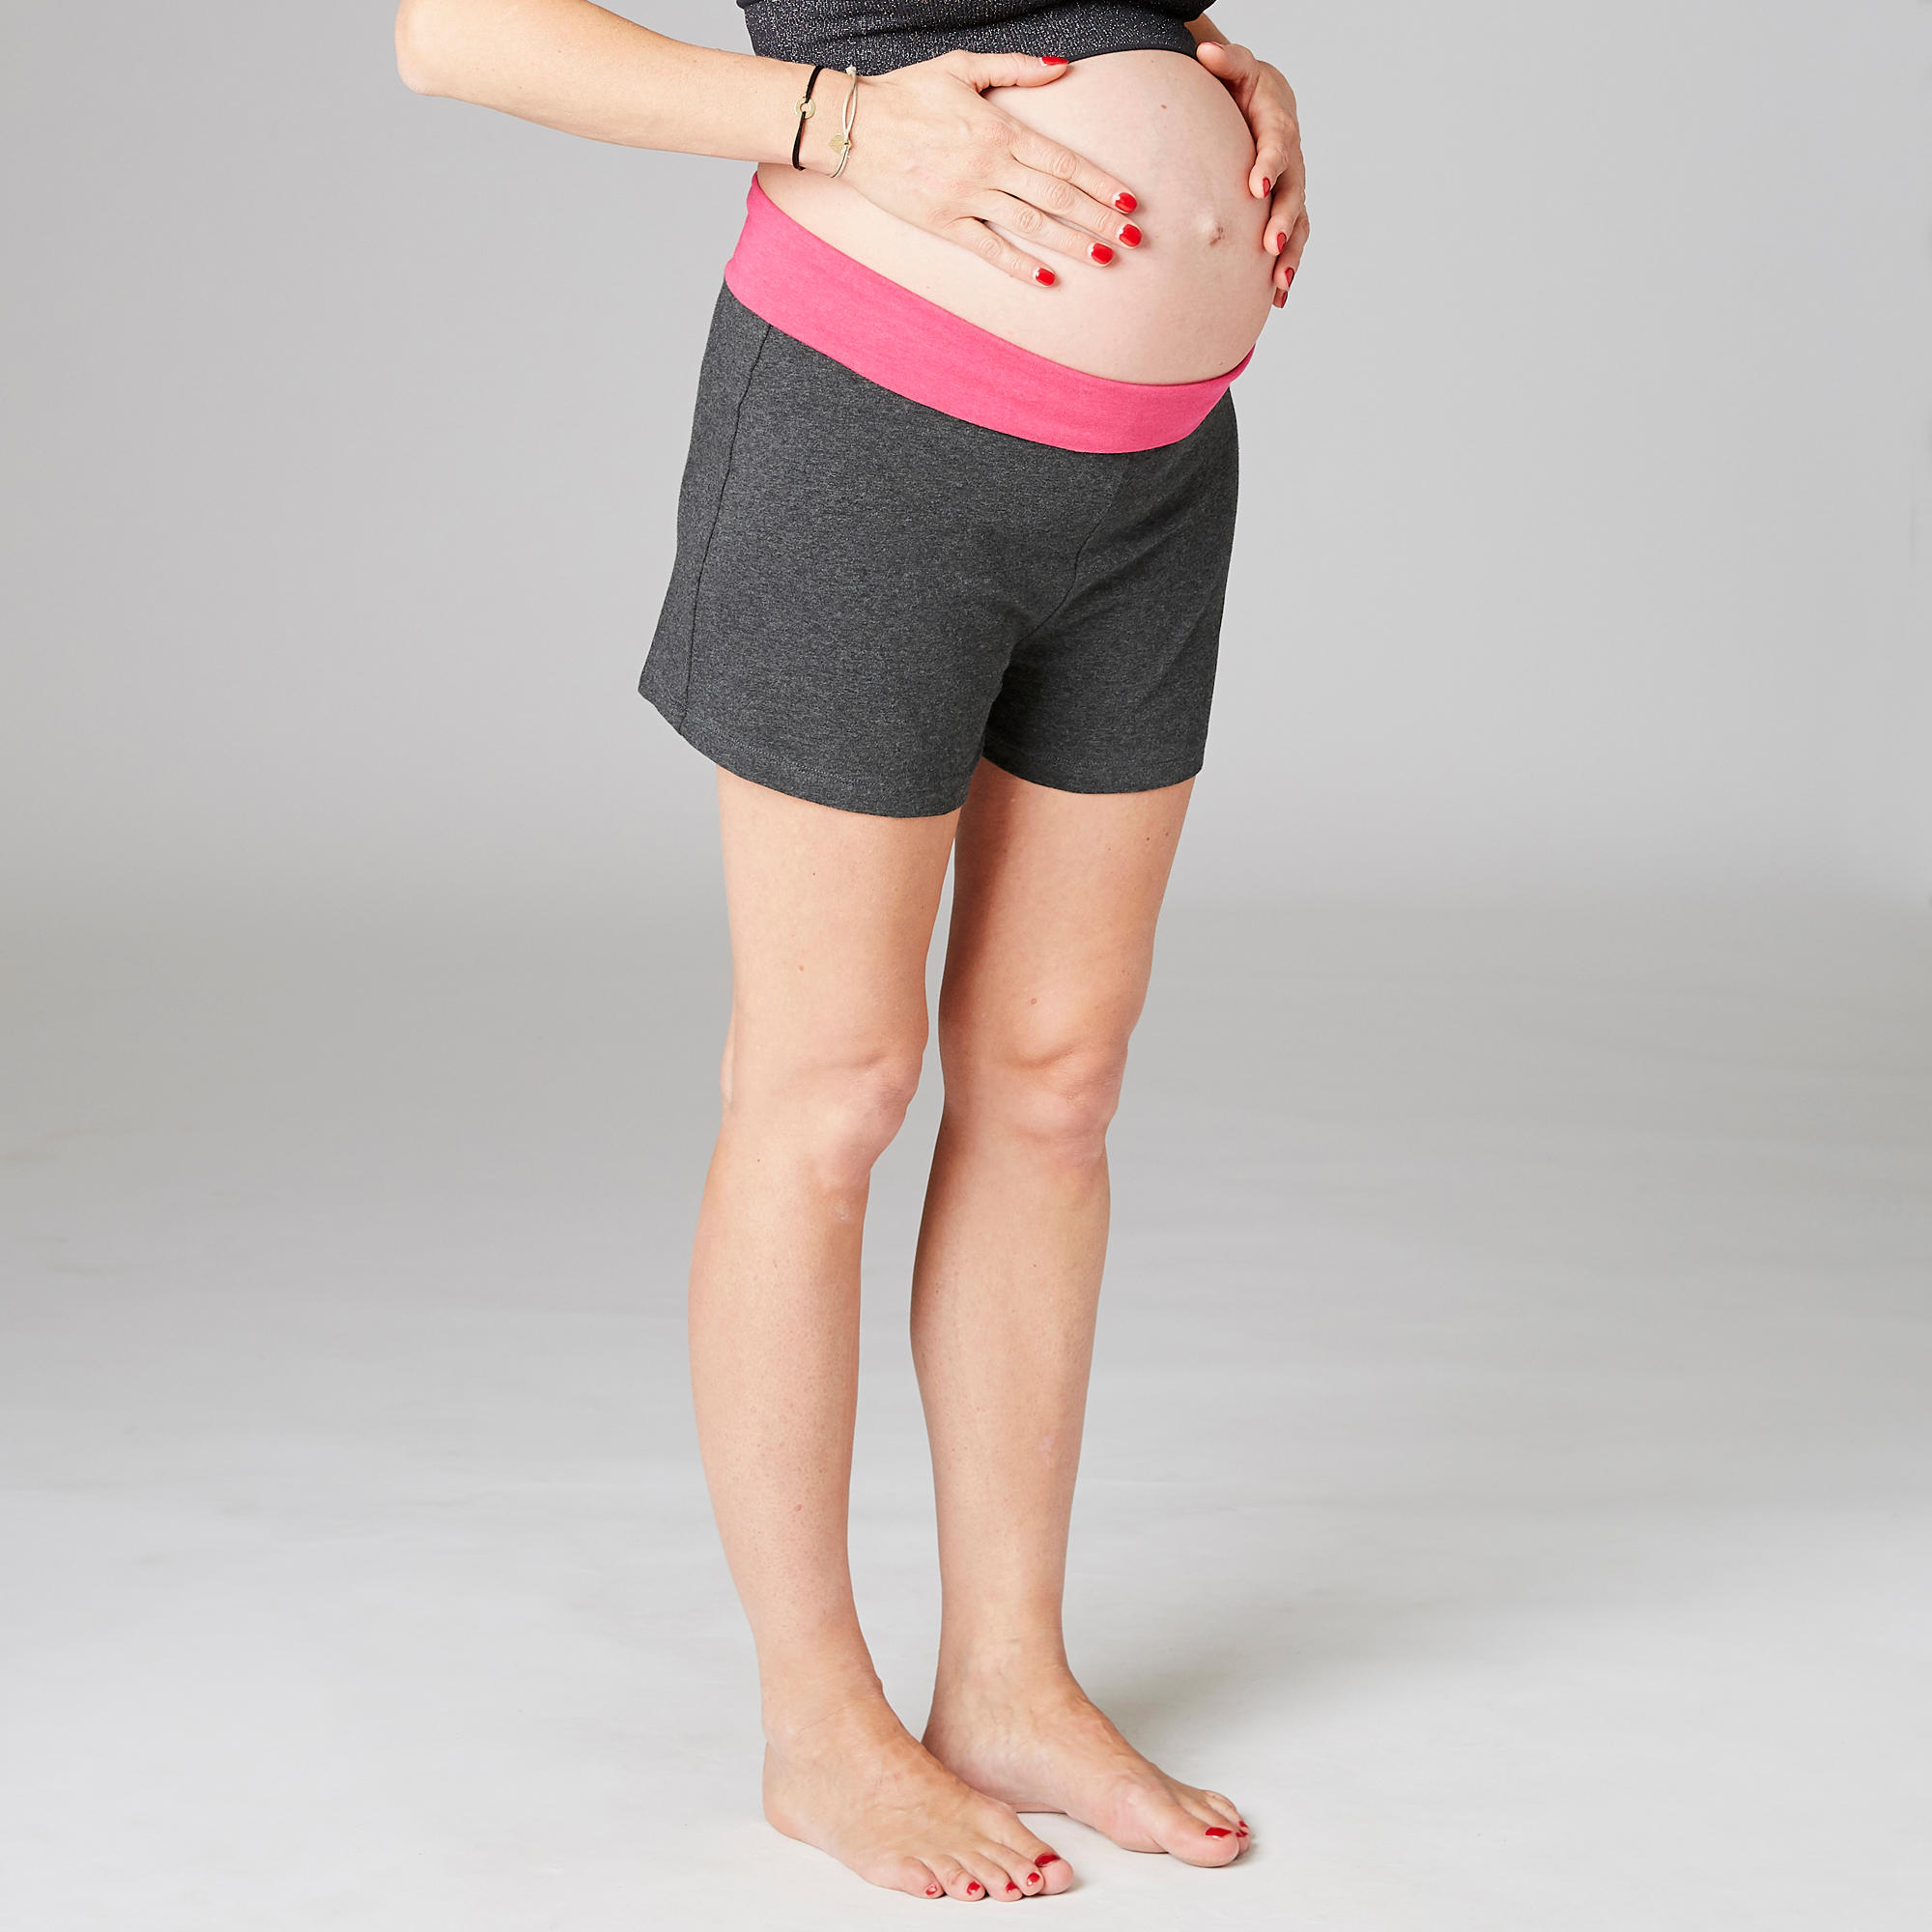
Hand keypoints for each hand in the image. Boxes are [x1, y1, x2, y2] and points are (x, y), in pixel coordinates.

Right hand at [834, 51, 1142, 286]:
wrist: (854, 125)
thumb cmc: (908, 93)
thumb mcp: (964, 67)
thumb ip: (1017, 68)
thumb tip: (1062, 67)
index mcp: (1000, 129)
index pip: (1063, 161)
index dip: (1100, 183)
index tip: (1129, 201)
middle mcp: (990, 166)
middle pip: (1058, 197)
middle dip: (1100, 219)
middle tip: (1134, 239)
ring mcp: (967, 197)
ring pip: (1032, 224)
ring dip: (1071, 243)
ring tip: (1105, 259)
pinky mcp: (944, 222)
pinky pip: (988, 247)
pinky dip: (1018, 264)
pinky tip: (1046, 278)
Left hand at [1193, 39, 1307, 305]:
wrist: (1266, 102)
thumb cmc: (1245, 87)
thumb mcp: (1238, 68)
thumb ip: (1226, 62)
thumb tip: (1207, 52)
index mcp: (1277, 125)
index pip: (1277, 145)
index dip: (1269, 165)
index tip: (1255, 186)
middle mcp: (1291, 160)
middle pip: (1292, 192)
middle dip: (1283, 219)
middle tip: (1270, 244)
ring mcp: (1291, 188)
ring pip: (1297, 222)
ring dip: (1290, 253)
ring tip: (1279, 282)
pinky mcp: (1286, 209)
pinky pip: (1293, 239)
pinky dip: (1287, 266)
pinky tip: (1278, 297)